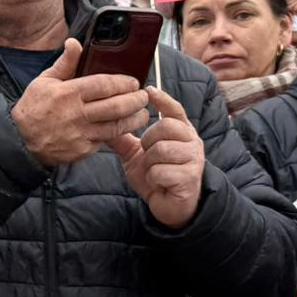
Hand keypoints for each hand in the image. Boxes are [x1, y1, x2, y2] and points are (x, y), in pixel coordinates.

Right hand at [10, 39, 151, 166]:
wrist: (19, 140)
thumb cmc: (32, 108)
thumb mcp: (44, 81)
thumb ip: (65, 63)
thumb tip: (75, 42)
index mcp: (67, 93)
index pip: (104, 85)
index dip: (123, 82)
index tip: (133, 82)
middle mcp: (76, 114)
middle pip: (117, 106)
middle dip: (136, 100)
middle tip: (143, 96)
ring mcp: (80, 134)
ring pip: (117, 126)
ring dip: (135, 119)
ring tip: (142, 113)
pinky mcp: (82, 150)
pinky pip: (105, 141)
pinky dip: (116, 134)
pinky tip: (123, 127)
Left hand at [112, 87, 204, 228]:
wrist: (172, 205)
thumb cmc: (157, 176)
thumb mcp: (136, 156)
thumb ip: (123, 140)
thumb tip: (102, 124)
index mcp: (181, 132)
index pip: (175, 109)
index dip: (163, 99)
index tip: (148, 91)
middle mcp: (191, 141)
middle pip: (165, 126)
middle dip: (149, 140)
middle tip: (148, 154)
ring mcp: (194, 159)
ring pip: (162, 149)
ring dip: (150, 162)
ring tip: (154, 169)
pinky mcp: (190, 177)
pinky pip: (161, 171)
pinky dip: (153, 178)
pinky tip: (159, 182)